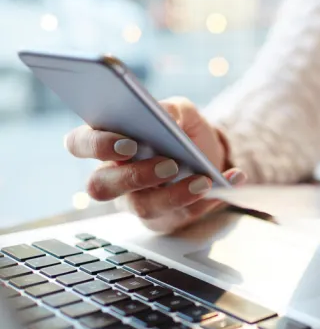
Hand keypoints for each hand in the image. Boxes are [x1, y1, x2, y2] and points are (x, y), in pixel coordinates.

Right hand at [65, 97, 246, 232]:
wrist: (209, 156)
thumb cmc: (182, 132)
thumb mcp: (180, 112)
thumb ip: (170, 108)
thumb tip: (167, 115)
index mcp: (108, 143)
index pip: (78, 144)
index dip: (96, 145)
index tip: (128, 143)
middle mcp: (114, 177)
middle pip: (102, 186)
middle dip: (135, 176)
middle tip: (169, 164)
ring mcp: (136, 202)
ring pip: (144, 207)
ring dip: (176, 194)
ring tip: (204, 179)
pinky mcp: (164, 219)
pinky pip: (182, 216)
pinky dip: (210, 199)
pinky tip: (231, 180)